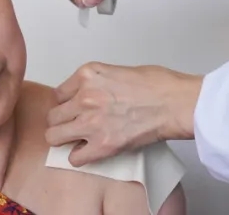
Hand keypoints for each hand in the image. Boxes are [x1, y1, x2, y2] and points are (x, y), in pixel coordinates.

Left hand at [45, 62, 202, 166]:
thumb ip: (99, 81)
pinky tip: (89, 153)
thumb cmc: (158, 85)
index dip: (67, 103)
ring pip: (55, 136)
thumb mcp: (120, 70)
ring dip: (64, 139)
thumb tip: (95, 93)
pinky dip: (80, 157)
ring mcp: (91, 122)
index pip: (59, 93)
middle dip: (62, 121)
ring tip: (75, 140)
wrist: (174, 103)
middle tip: (73, 125)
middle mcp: (85, 97)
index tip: (72, 109)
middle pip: (54, 115)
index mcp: (89, 74)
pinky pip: (75, 157)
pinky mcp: (102, 144)